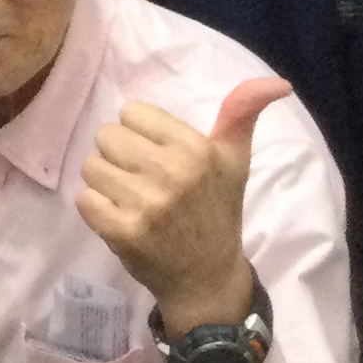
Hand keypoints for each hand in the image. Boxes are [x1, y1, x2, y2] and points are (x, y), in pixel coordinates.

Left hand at [76, 76, 290, 331]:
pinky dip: (96, 209)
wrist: (208, 280)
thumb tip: (278, 82)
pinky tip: (122, 221)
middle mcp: (172, 172)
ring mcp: (146, 204)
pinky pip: (84, 199)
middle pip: (106, 136)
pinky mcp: (122, 231)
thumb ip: (242, 114)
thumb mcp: (235, 161)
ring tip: (133, 202)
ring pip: (91, 166)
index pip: (132, 112)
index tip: (161, 159)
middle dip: (120, 158)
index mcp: (197, 149)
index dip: (142, 135)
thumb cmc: (217, 212)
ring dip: (106, 184)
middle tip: (145, 183)